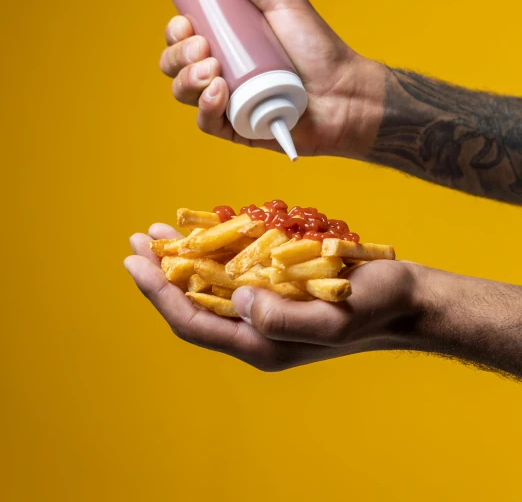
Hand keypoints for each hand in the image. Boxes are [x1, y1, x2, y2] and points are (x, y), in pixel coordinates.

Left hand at [124, 225, 419, 370]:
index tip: (135, 263)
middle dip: (160, 274)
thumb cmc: (376, 308)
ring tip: (158, 233)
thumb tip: (237, 300)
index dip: (159, 293)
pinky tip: (203, 230)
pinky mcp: (277, 287)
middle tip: (136, 242)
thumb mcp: (334, 319)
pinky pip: (234, 272)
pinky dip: (213, 250)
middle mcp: (256, 329)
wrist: (406, 298)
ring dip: (182, 259)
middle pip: (193, 304)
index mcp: (261, 345)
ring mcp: (265, 308)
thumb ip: (284, 318)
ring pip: (209, 286)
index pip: (193, 321)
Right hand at [159, 0, 384, 156]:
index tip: (185, 22)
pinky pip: (207, 123)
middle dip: (178, 55)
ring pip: (184, 94)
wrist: (347, 92)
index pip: (183, 39)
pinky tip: (219, 94)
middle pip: (176, 66)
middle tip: (202, 47)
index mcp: (226, 43)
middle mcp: (221, 72)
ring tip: (214, 70)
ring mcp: (227, 103)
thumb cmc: (319, 49)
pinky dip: (206, 108)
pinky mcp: (238, 129)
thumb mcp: (283, 4)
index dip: (174, 33)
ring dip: (188, 80)